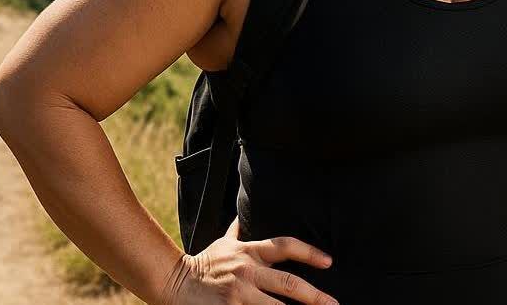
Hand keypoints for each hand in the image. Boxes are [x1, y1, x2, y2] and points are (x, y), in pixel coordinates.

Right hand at [163, 219, 340, 304]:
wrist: (174, 282)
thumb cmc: (204, 264)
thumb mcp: (223, 243)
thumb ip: (237, 231)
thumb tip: (242, 211)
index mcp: (249, 251)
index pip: (285, 246)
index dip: (309, 252)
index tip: (328, 261)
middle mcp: (247, 270)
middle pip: (288, 283)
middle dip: (314, 296)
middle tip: (333, 304)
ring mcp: (238, 292)